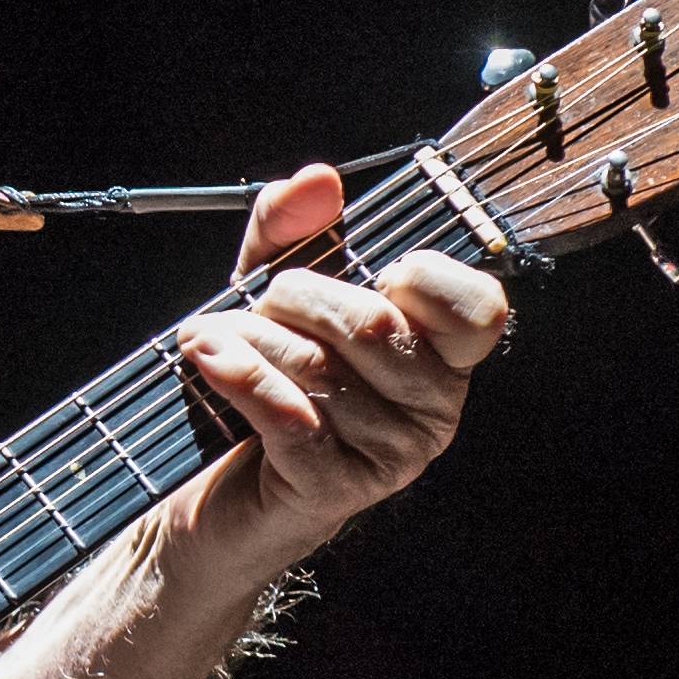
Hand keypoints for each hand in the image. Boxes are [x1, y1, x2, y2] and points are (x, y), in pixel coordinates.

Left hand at [170, 162, 507, 579]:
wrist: (201, 499)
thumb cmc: (253, 391)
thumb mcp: (268, 297)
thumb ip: (291, 233)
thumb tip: (317, 179)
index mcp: (440, 359)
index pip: (477, 305)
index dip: (418, 274)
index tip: (364, 272)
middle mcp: (432, 411)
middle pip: (375, 323)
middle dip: (294, 297)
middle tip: (251, 309)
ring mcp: (390, 457)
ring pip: (321, 368)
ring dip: (248, 340)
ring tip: (210, 341)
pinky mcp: (335, 490)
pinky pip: (290, 414)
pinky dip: (239, 376)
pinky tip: (206, 358)